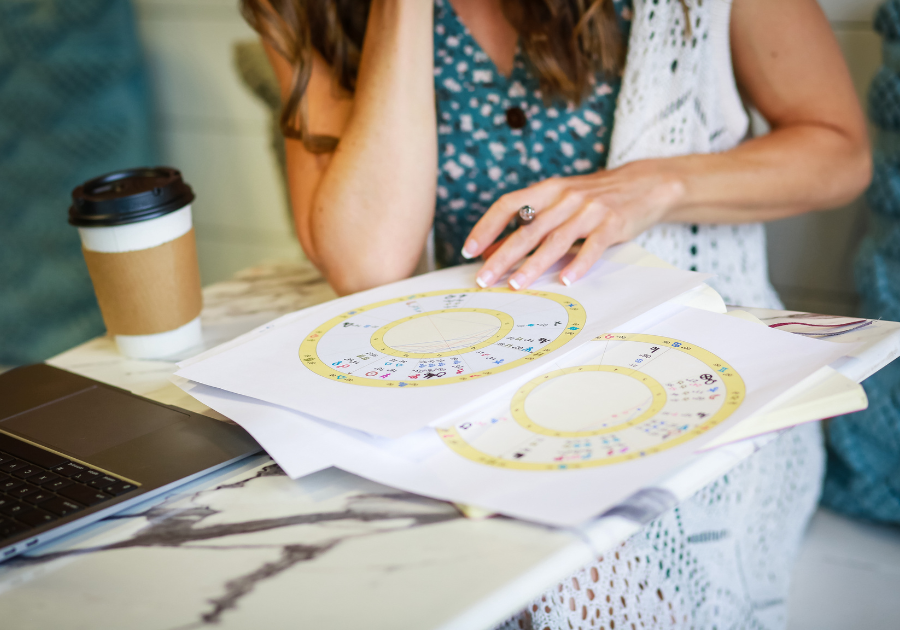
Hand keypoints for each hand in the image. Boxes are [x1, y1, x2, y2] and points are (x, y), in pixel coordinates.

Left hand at [461, 160, 686, 289]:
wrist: (643, 183)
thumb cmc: (594, 197)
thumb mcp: (559, 204)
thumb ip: (530, 224)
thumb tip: (493, 251)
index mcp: (548, 190)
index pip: (509, 205)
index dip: (487, 227)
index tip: (470, 250)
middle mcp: (565, 197)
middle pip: (528, 229)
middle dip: (502, 255)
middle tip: (484, 278)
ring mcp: (589, 210)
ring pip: (556, 240)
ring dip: (534, 264)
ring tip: (516, 284)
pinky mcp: (612, 223)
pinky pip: (592, 247)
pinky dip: (579, 264)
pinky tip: (566, 279)